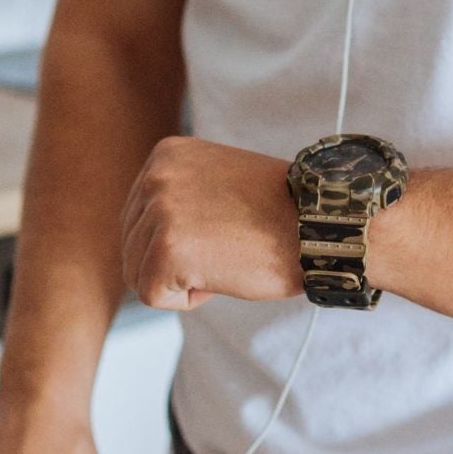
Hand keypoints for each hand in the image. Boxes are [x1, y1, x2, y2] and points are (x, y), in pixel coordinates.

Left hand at [119, 135, 301, 310]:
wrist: (320, 225)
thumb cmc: (279, 213)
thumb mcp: (215, 182)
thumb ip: (177, 196)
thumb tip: (140, 237)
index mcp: (166, 155)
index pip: (138, 218)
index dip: (179, 241)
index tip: (221, 230)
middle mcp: (155, 176)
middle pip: (132, 246)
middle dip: (175, 263)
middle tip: (227, 248)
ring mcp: (159, 211)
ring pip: (138, 274)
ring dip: (182, 280)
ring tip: (225, 258)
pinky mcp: (166, 249)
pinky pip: (153, 295)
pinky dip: (189, 299)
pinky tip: (223, 273)